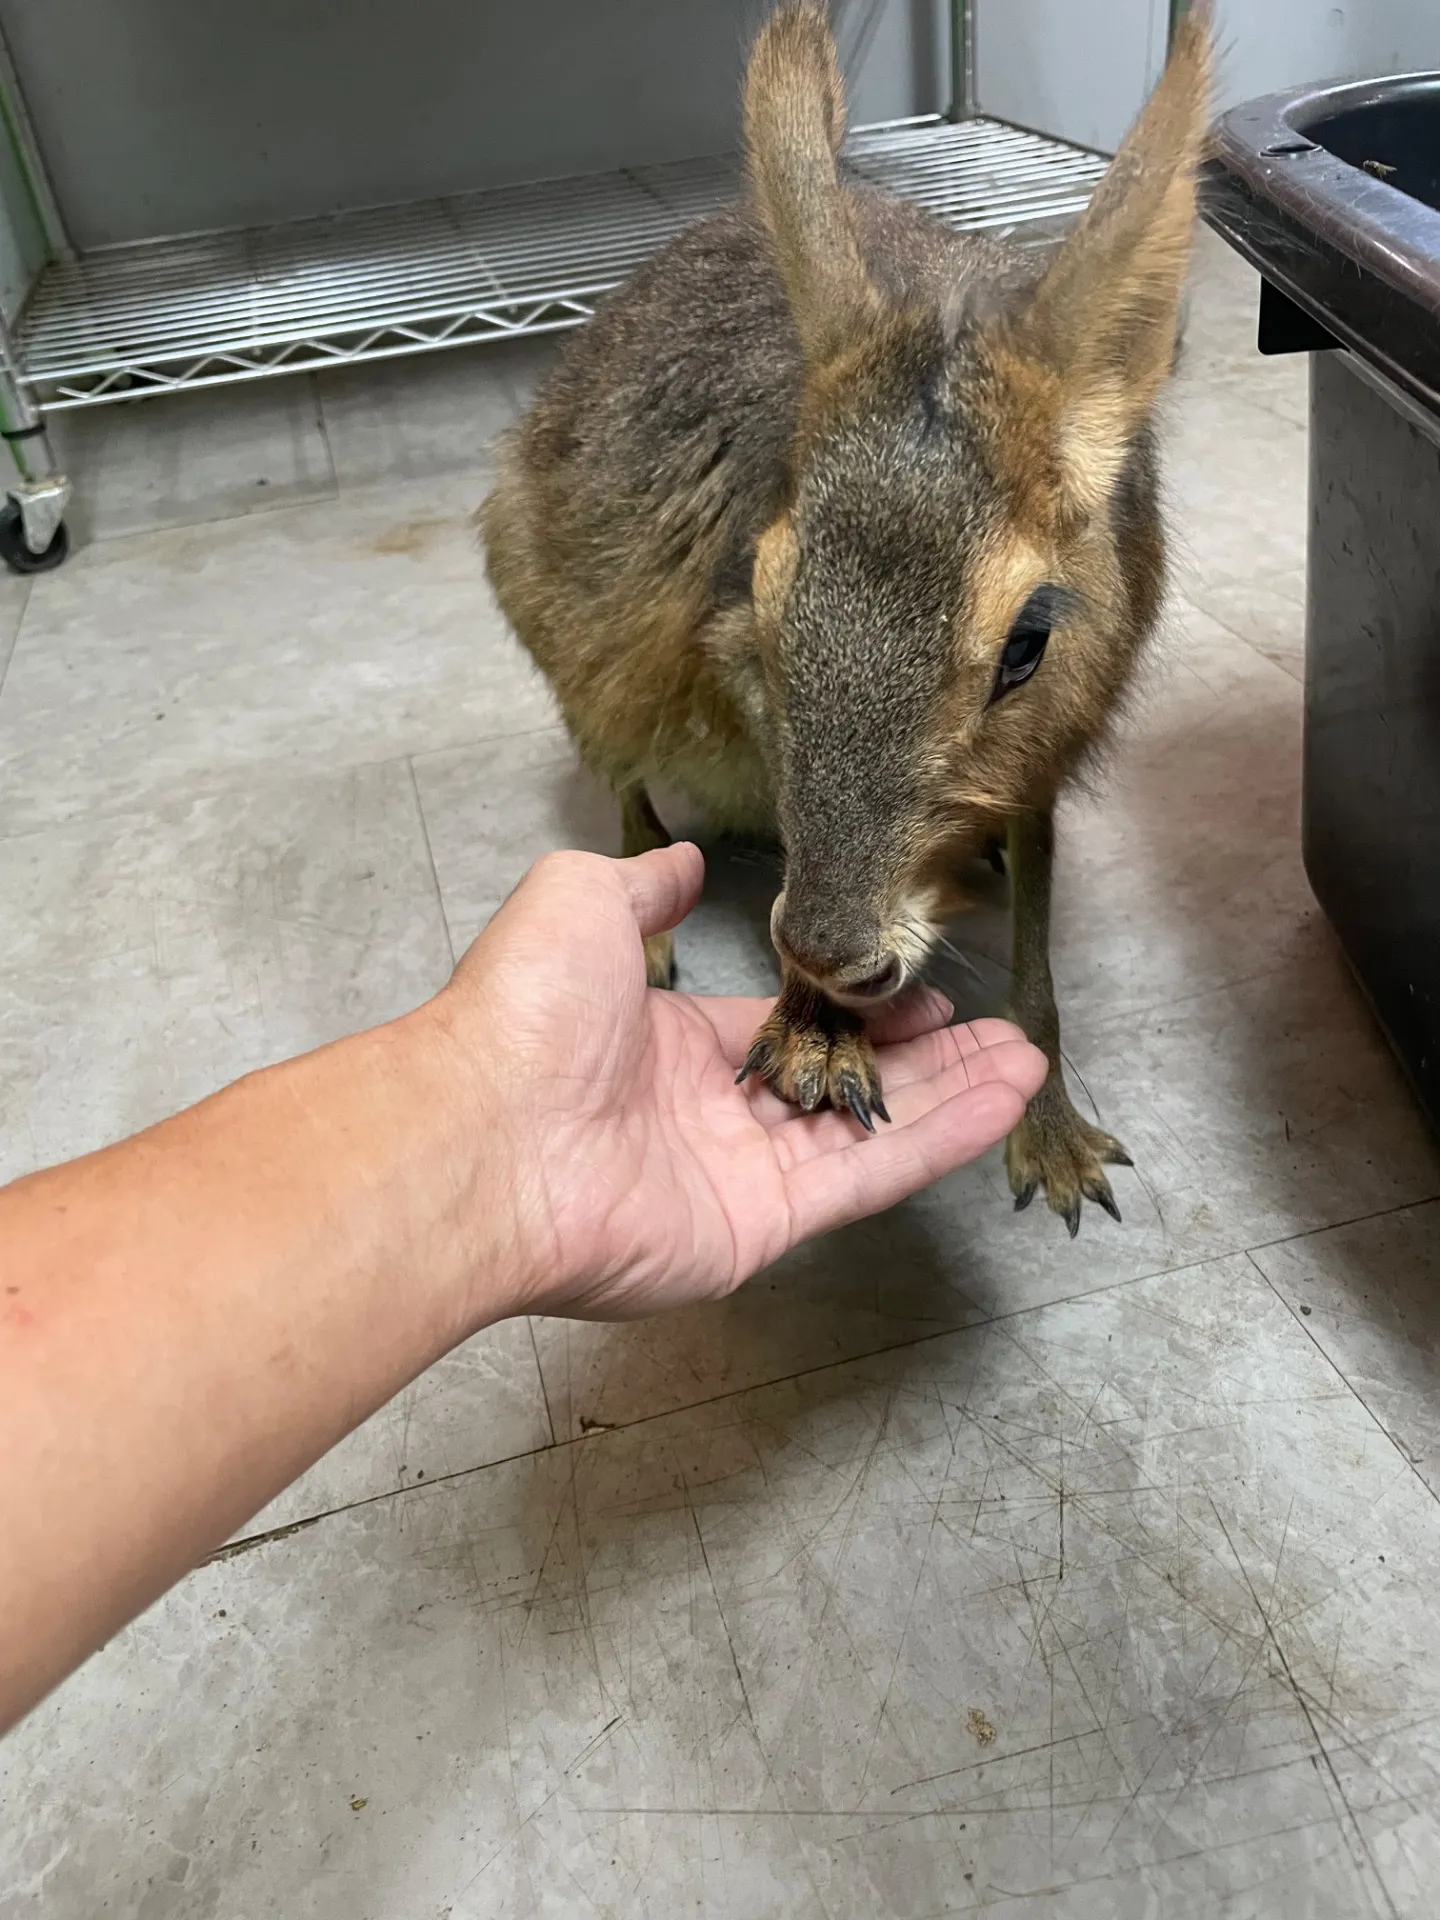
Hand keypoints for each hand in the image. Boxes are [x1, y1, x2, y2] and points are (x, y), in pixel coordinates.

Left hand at [434, 844, 1046, 1319]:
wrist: (486, 1133)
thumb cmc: (525, 1012)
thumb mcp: (579, 902)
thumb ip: (642, 887)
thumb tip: (679, 859)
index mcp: (666, 1041)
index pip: (782, 1022)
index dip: (850, 1005)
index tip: (917, 986)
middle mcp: (707, 1110)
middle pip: (836, 1080)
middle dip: (918, 1055)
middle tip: (991, 1031)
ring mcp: (736, 1174)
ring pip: (863, 1129)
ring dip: (948, 1096)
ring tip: (1026, 1063)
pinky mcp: (760, 1226)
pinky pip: (862, 1175)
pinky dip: (936, 1141)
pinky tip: (1001, 1102)